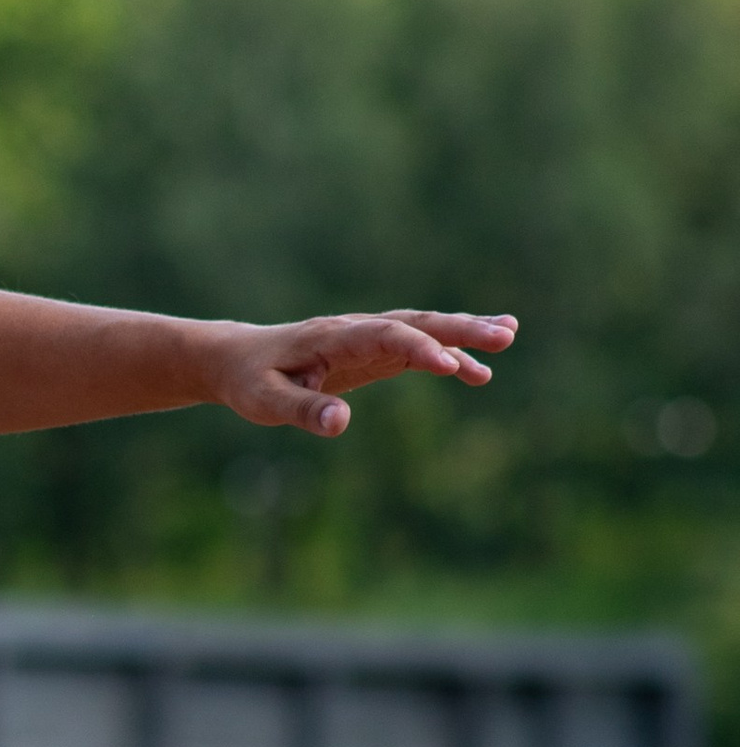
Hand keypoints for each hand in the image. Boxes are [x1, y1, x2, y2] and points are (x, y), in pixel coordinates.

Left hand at [210, 307, 515, 438]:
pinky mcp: (372, 352)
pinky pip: (416, 349)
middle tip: (505, 334)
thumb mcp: (264, 402)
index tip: (447, 367)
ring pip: (421, 329)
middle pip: (415, 323)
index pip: (383, 336)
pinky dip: (448, 356)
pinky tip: (478, 372)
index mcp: (331, 337)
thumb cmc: (249, 380)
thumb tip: (342, 424)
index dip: (417, 348)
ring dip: (464, 332)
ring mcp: (367, 337)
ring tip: (508, 334)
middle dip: (460, 329)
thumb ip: (301, 411)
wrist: (238, 359)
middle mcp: (355, 329)